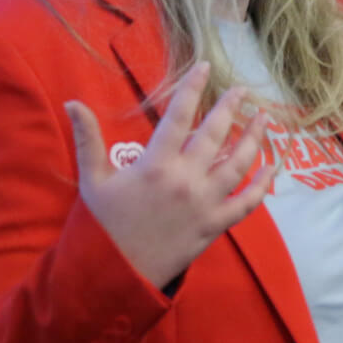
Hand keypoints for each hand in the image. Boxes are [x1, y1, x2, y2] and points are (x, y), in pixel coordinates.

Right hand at [64, 62, 275, 287]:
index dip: (193, 88)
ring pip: (238, 164)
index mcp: (155, 164)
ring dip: (254, 139)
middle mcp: (184, 180)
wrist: (116, 274)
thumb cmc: (104, 225)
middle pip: (215, 134)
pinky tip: (270, 167)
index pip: (179, 116)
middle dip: (230, 107)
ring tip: (264, 118)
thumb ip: (88, 139)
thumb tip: (72, 102)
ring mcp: (203, 203)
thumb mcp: (92, 179)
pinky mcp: (215, 225)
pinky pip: (246, 203)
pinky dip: (262, 185)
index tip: (204, 68)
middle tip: (242, 90)